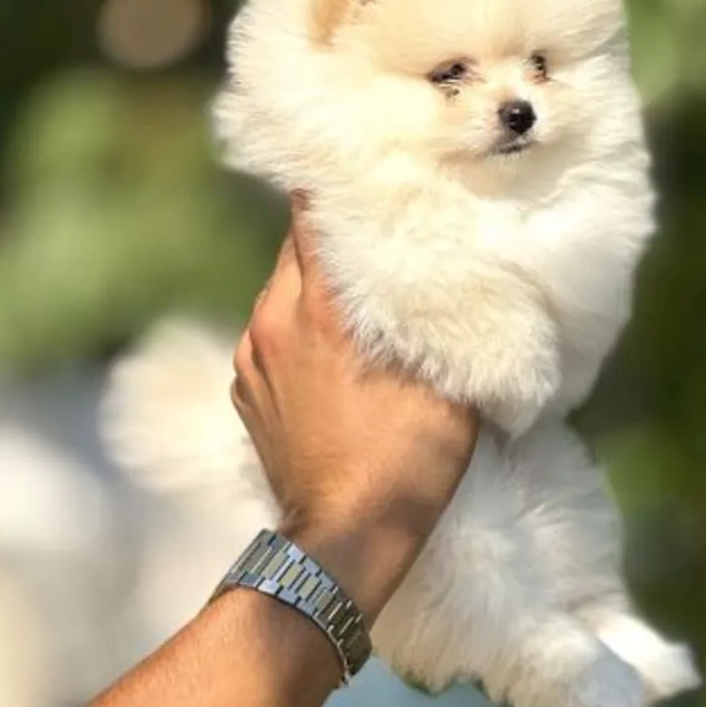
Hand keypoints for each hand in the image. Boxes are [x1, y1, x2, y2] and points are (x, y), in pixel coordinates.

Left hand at [231, 194, 477, 620]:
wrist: (341, 541)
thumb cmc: (404, 464)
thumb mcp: (446, 386)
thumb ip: (446, 322)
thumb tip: (460, 279)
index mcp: (319, 310)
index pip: (310, 214)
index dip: (333, 183)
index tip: (360, 165)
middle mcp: (272, 321)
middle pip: (296, 248)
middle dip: (335, 234)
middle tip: (377, 226)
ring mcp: (251, 357)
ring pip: (282, 290)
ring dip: (317, 284)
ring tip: (361, 293)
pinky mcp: (244, 388)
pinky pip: (271, 332)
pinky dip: (299, 326)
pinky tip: (335, 349)